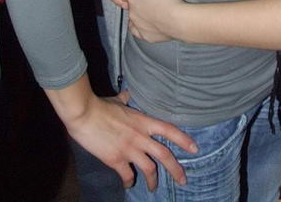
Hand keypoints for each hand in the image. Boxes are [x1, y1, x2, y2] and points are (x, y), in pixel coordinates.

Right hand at [63, 89, 197, 190]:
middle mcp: (140, 137)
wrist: (85, 115)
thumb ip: (126, 99)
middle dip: (176, 169)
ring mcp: (129, 149)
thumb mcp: (118, 100)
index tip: (194, 149)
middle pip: (164, 155)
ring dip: (153, 180)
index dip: (184, 140)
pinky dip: (129, 181)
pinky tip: (129, 183)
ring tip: (154, 187)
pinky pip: (127, 175)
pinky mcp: (115, 160)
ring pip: (149, 169)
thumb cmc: (101, 105)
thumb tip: (127, 93)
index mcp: (143, 122)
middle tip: (183, 180)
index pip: (169, 130)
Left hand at [127, 0, 183, 42]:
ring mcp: (137, 25)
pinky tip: (148, 23)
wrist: (177, 19)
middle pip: (131, 1)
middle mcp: (130, 11)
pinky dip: (142, 26)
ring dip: (139, 12)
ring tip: (152, 9)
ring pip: (134, 16)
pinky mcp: (145, 35)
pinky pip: (138, 31)